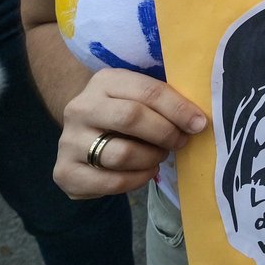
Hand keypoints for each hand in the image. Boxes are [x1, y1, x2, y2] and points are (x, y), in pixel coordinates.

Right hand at [54, 68, 206, 197]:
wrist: (84, 133)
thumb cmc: (124, 112)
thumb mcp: (139, 97)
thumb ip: (164, 101)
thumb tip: (198, 121)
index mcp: (104, 81)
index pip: (147, 91)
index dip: (178, 109)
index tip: (199, 123)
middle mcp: (80, 108)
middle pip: (131, 118)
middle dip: (165, 133)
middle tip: (180, 142)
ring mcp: (68, 141)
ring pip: (121, 154)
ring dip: (151, 159)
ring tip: (159, 156)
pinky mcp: (65, 172)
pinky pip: (110, 182)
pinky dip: (136, 180)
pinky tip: (144, 173)